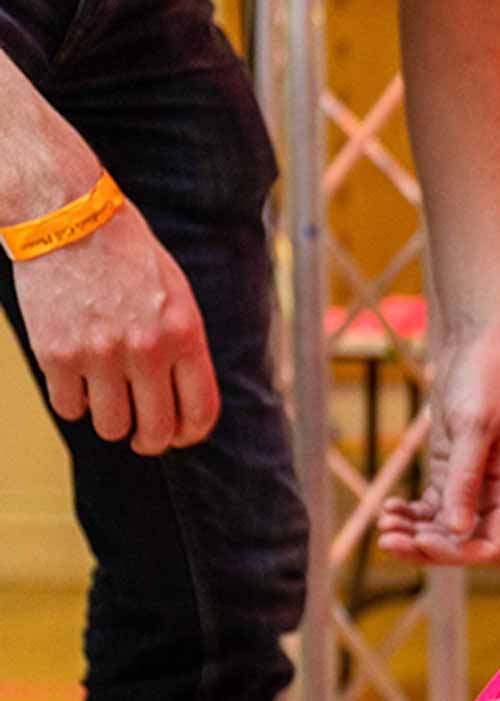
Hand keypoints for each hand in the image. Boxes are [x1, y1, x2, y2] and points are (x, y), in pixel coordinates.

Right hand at [16, 199, 218, 454]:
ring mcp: (100, 354)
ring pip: (111, 427)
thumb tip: (185, 398)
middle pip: (156, 431)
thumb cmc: (127, 255)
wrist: (69, 218)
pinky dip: (74, 403)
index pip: (200, 411)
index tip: (179, 435)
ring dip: (110, 422)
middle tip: (142, 436)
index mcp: (184, 335)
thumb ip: (183, 345)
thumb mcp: (177, 295)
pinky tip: (77, 383)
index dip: (190, 434)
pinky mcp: (57, 354)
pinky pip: (69, 407)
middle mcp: (146, 350)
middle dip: (151, 441)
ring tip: (107, 401)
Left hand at [377, 331, 499, 564]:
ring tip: (383, 523)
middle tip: (387, 538)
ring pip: (443, 527)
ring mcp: (470, 482)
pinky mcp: (449, 469)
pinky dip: (410, 514)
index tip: (423, 540)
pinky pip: (431, 507)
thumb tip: (457, 530)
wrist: (477, 346)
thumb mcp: (473, 428)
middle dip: (425, 546)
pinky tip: (389, 507)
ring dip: (412, 532)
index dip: (459, 553)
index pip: (492, 543)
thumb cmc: (486, 380)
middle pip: (463, 542)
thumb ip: (466, 480)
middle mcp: (492, 491)